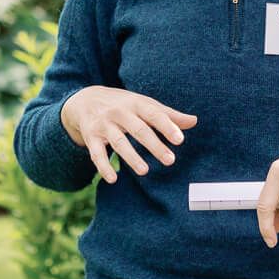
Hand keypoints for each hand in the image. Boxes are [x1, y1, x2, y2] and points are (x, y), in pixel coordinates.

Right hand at [60, 85, 197, 183]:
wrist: (85, 100)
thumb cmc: (123, 104)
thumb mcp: (143, 104)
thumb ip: (167, 115)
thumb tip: (193, 121)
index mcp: (136, 103)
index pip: (154, 114)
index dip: (167, 126)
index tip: (180, 140)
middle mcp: (119, 113)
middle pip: (138, 129)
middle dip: (154, 145)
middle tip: (170, 160)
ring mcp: (103, 125)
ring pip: (118, 142)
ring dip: (131, 156)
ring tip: (144, 171)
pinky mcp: (91, 138)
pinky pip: (96, 154)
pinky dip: (103, 166)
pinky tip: (113, 178)